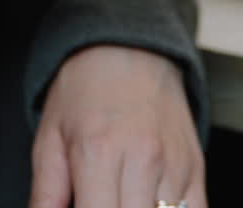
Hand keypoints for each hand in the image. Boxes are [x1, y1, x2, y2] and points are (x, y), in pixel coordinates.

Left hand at [29, 45, 203, 207]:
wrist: (131, 50)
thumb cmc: (87, 91)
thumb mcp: (49, 140)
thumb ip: (45, 195)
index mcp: (99, 155)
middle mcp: (143, 161)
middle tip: (99, 202)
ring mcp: (176, 166)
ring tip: (122, 199)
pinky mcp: (197, 167)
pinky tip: (153, 207)